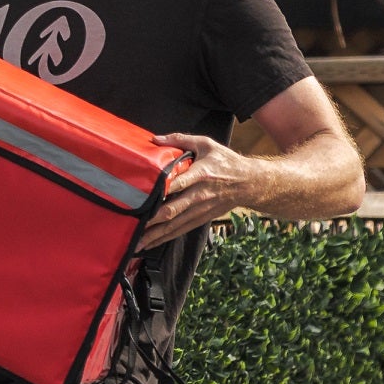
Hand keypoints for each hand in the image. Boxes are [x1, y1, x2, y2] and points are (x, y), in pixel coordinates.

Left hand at [137, 132, 269, 250]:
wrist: (248, 183)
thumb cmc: (225, 161)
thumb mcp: (206, 144)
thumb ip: (181, 140)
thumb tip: (155, 139)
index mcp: (200, 174)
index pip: (180, 182)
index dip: (163, 190)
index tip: (146, 196)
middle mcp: (199, 194)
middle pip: (173, 210)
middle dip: (153, 220)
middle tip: (135, 227)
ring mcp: (200, 209)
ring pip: (175, 225)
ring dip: (156, 235)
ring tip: (137, 244)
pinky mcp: (201, 218)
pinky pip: (181, 229)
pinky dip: (165, 238)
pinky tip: (151, 243)